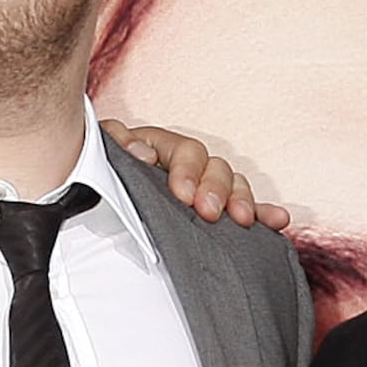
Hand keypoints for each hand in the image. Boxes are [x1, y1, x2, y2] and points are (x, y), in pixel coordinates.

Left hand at [102, 120, 292, 230]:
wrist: (87, 199)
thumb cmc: (95, 175)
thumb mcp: (100, 155)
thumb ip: (116, 146)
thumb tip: (143, 154)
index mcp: (161, 148)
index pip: (185, 151)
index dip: (187, 171)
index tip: (182, 195)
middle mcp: (187, 165)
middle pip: (215, 167)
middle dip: (216, 189)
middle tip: (209, 212)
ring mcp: (203, 188)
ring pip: (233, 185)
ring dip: (242, 200)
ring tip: (242, 220)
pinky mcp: (216, 211)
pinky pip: (246, 209)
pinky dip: (263, 214)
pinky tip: (279, 220)